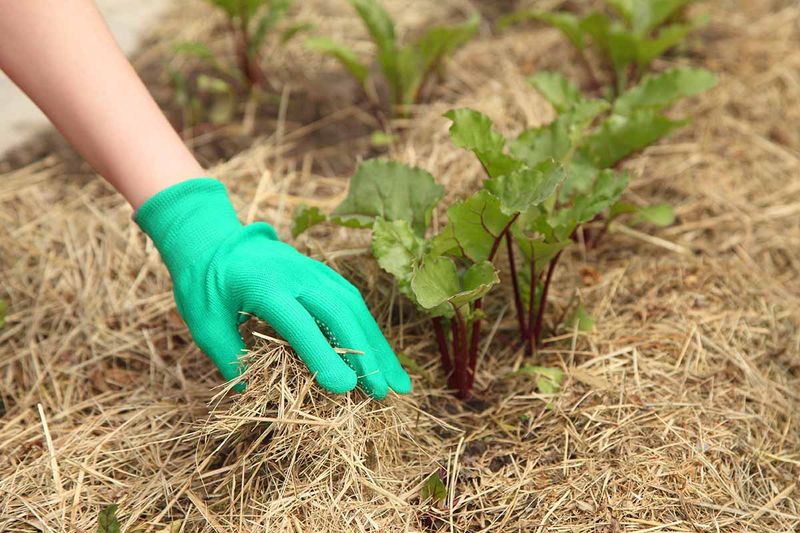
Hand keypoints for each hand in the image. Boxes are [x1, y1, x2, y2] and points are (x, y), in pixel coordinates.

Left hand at [136, 178, 411, 398]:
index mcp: (262, 284)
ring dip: (378, 346)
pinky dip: (372, 333)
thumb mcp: (203, 323)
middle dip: (364, 354)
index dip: (323, 354)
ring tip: (398, 383)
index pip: (299, 323)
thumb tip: (255, 395)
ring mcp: (314, 271)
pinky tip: (384, 358)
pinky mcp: (324, 274)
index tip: (344, 387)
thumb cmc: (204, 285)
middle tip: (382, 393)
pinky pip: (354, 303)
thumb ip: (229, 358)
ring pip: (355, 308)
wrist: (214, 239)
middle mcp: (296, 274)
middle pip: (339, 313)